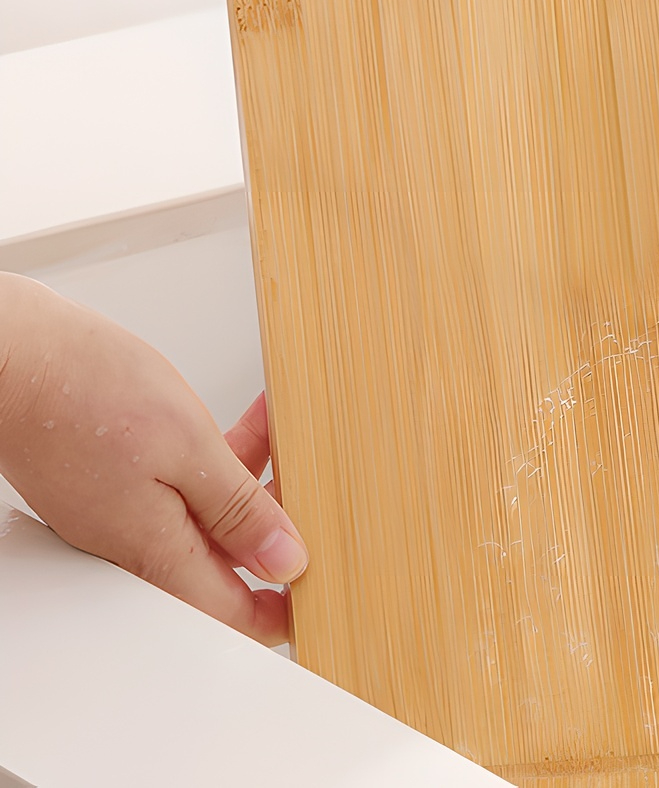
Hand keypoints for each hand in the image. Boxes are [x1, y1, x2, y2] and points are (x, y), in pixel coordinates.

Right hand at [0, 273, 306, 644]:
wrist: (15, 356)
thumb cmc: (86, 392)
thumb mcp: (189, 446)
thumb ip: (236, 508)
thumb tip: (284, 558)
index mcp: (156, 549)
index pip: (230, 610)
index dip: (280, 605)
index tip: (319, 583)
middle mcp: (134, 542)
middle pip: (223, 558)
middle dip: (275, 521)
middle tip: (313, 479)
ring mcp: (120, 512)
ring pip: (204, 514)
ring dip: (250, 478)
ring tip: (285, 429)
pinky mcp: (112, 480)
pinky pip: (179, 486)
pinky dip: (217, 458)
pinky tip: (242, 420)